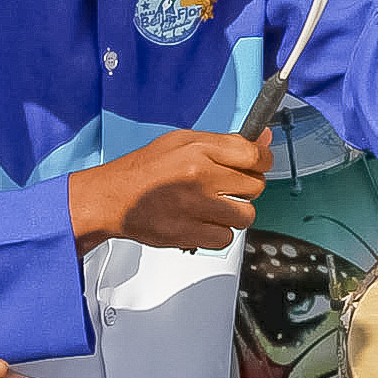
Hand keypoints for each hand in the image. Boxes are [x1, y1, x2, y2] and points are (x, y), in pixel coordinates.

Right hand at [70, 129, 268, 252]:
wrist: (113, 198)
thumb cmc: (145, 169)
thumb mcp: (183, 141)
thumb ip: (225, 142)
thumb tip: (264, 138)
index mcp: (200, 150)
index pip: (255, 155)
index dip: (261, 160)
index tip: (255, 164)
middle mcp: (201, 178)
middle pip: (255, 186)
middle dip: (245, 187)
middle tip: (227, 186)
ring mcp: (196, 208)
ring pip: (245, 215)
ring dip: (234, 212)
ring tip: (214, 206)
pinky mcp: (190, 234)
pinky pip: (226, 238)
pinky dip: (218, 233)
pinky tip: (202, 221)